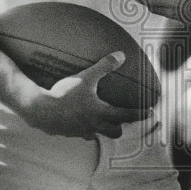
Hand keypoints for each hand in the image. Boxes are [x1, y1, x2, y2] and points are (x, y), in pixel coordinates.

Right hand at [19, 51, 149, 138]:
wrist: (40, 110)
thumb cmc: (64, 94)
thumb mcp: (85, 77)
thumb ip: (104, 66)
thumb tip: (121, 55)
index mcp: (101, 112)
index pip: (127, 115)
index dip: (140, 113)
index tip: (150, 113)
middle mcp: (94, 125)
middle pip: (115, 132)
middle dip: (121, 126)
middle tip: (125, 118)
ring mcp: (81, 131)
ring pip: (98, 134)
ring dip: (104, 129)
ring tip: (105, 120)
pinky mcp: (69, 133)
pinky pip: (83, 134)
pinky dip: (86, 129)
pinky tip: (82, 121)